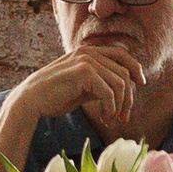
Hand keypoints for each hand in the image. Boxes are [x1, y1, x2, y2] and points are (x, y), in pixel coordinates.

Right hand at [23, 33, 150, 136]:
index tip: (141, 84)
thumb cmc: (55, 96)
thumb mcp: (82, 85)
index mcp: (89, 51)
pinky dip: (111, 108)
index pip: (122, 54)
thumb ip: (100, 81)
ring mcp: (86, 60)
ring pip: (120, 83)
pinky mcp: (83, 72)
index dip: (135, 68)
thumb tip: (123, 87)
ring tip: (112, 120)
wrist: (32, 100)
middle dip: (128, 97)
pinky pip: (109, 92)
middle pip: (124, 72)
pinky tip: (104, 118)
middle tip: (123, 118)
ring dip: (120, 106)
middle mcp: (89, 52)